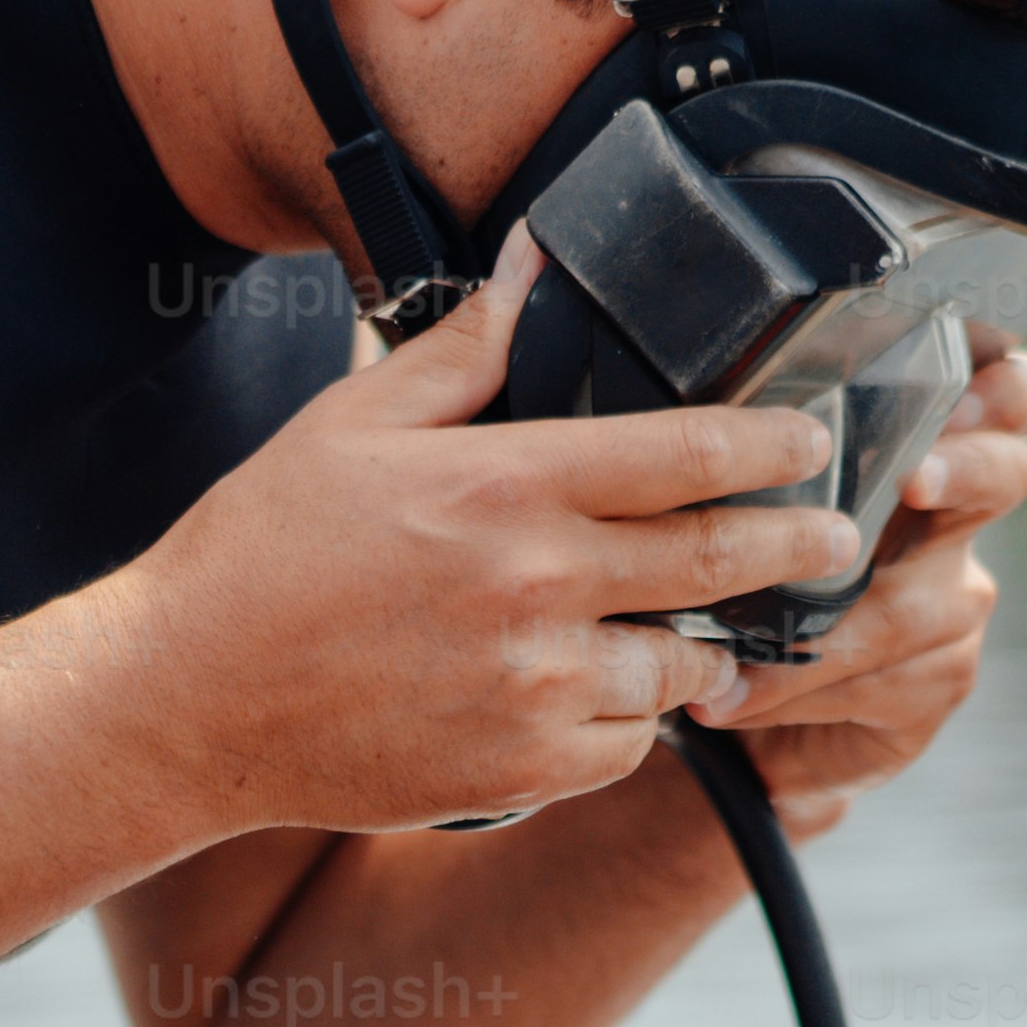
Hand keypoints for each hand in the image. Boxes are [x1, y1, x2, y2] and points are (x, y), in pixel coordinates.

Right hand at [102, 240, 862, 836]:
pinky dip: (632, 720)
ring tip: (713, 630)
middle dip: (799, 544)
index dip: (770, 443)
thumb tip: (534, 259)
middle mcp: (536, 585)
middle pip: (717, 558)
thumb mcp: (354, 423)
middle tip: (840, 534)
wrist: (186, 701)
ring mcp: (536, 686)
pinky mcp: (523, 768)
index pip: (684, 451)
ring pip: (681, 663)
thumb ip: (465, 349)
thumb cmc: (263, 549)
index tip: (816, 441)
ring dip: (704, 644)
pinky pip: (628, 744)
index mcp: (504, 483)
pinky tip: (605, 695)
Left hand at [697, 333, 1026, 837]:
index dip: (1006, 388)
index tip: (963, 391)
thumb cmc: (737, 583)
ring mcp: (954, 606)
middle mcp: (951, 527)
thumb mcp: (738, 514)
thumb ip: (754, 471)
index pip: (1003, 399)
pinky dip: (796, 691)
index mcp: (913, 456)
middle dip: (966, 468)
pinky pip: (879, 683)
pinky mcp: (937, 685)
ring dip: (813, 635)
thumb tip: (714, 440)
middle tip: (916, 479)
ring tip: (729, 656)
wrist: (733, 708)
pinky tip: (737, 699)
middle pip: (1005, 472)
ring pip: (910, 608)